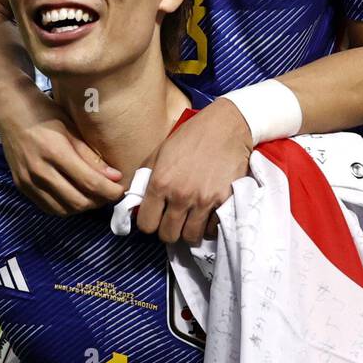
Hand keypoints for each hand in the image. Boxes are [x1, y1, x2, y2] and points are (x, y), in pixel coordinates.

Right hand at [0, 83, 123, 215]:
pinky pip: (48, 208)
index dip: (110, 191)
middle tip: (110, 192)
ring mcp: (28, 181)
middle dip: (100, 201)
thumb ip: (91, 156)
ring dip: (84, 206)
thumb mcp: (72, 128)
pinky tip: (76, 197)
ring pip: (64, 210)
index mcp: (55, 151)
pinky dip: (66, 207)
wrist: (10, 111)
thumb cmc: (45, 114)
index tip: (122, 188)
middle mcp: (40, 170)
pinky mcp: (22, 186)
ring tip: (95, 195)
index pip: (89, 183)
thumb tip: (114, 177)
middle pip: (78, 201)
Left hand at [136, 98, 252, 244]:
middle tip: (174, 219)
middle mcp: (180, 194)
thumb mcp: (160, 151)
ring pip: (191, 237)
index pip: (146, 224)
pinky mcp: (224, 201)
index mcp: (160, 182)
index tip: (156, 217)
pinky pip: (212, 229)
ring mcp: (204, 200)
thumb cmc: (191, 136)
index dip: (149, 223)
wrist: (227, 126)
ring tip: (191, 218)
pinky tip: (207, 213)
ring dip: (189, 230)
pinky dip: (209, 225)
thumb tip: (136, 201)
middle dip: (168, 229)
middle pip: (168, 235)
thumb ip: (145, 177)